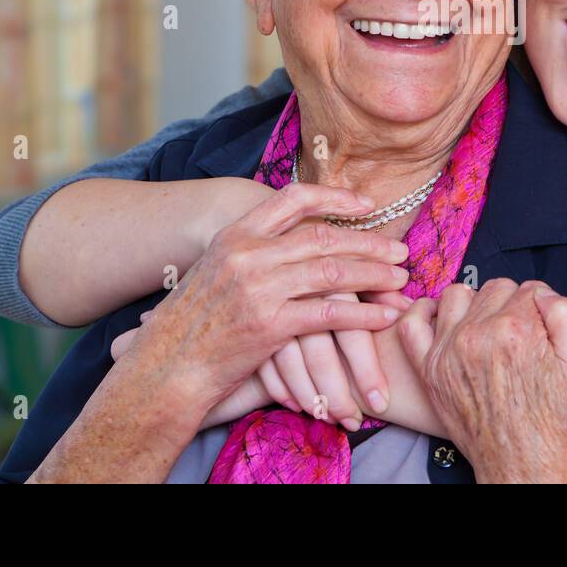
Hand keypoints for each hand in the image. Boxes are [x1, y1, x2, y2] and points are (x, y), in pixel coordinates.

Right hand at [120, 183, 412, 416]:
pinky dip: (364, 315)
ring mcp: (259, 288)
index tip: (367, 205)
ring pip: (334, 273)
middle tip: (401, 251)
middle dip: (369, 243)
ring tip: (401, 281)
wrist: (166, 368)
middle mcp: (248, 253)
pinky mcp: (270, 325)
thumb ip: (255, 251)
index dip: (335, 197)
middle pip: (324, 237)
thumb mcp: (217, 270)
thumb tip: (301, 239)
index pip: (293, 198)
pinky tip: (384, 317)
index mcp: (236, 234)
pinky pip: (330, 314)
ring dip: (375, 276)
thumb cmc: (192, 324)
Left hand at [397, 279, 566, 483]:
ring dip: (475, 304)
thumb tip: (543, 293)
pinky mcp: (430, 370)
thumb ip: (566, 314)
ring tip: (490, 330)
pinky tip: (443, 320)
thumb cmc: (556, 426)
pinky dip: (423, 312)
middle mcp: (478, 335)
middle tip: (523, 339)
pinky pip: (411, 324)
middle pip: (497, 289)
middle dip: (513, 306)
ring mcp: (449, 351)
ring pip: (459, 294)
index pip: (530, 289)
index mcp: (518, 330)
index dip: (542, 309)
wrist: (528, 471)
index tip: (544, 331)